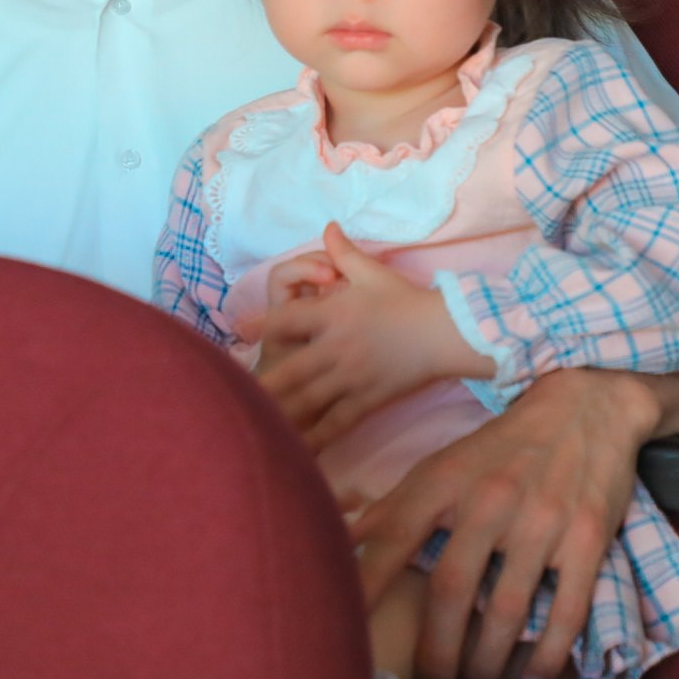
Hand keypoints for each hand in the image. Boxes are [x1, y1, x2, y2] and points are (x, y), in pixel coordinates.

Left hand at [256, 224, 465, 451]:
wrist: (445, 333)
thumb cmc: (407, 301)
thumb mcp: (374, 272)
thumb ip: (344, 253)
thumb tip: (329, 227)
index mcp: (335, 315)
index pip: (290, 319)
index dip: (262, 324)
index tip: (239, 331)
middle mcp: (338, 348)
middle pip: (292, 370)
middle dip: (263, 384)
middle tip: (233, 395)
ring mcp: (352, 377)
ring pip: (310, 400)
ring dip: (281, 414)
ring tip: (254, 426)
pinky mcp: (368, 400)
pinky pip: (337, 422)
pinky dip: (316, 437)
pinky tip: (298, 450)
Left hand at [352, 369, 655, 678]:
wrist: (586, 408)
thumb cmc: (501, 447)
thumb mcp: (442, 465)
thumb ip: (394, 508)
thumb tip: (340, 539)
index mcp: (445, 481)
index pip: (394, 538)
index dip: (365, 582)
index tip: (342, 624)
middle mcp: (489, 501)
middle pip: (452, 591)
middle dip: (436, 652)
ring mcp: (540, 521)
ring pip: (507, 611)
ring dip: (487, 660)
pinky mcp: (586, 539)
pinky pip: (566, 611)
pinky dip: (547, 653)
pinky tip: (530, 678)